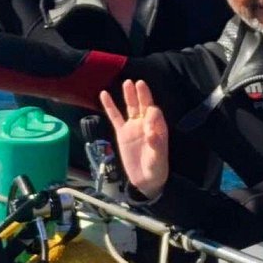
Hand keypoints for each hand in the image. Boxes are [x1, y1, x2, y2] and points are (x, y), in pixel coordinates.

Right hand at [100, 80, 169, 198]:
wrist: (144, 179)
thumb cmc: (156, 168)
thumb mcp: (158, 159)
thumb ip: (156, 145)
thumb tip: (150, 133)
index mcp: (158, 128)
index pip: (154, 114)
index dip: (151, 116)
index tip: (147, 125)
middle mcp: (146, 124)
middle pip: (144, 105)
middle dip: (143, 95)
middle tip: (139, 83)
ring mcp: (133, 127)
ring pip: (131, 107)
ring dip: (129, 95)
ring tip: (127, 83)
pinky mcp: (122, 132)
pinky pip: (115, 117)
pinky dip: (110, 106)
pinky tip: (104, 94)